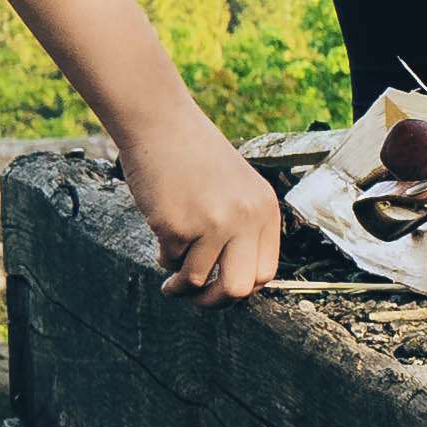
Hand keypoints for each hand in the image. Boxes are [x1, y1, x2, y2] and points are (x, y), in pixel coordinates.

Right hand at [121, 118, 288, 302]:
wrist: (161, 123)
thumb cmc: (194, 155)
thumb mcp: (236, 188)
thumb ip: (242, 227)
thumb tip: (234, 283)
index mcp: (265, 209)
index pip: (266, 272)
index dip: (243, 287)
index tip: (224, 288)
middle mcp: (245, 219)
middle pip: (239, 289)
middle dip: (215, 302)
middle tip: (198, 300)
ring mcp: (212, 224)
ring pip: (198, 281)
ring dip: (181, 284)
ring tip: (170, 277)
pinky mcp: (178, 226)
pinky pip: (170, 261)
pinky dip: (163, 256)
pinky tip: (160, 235)